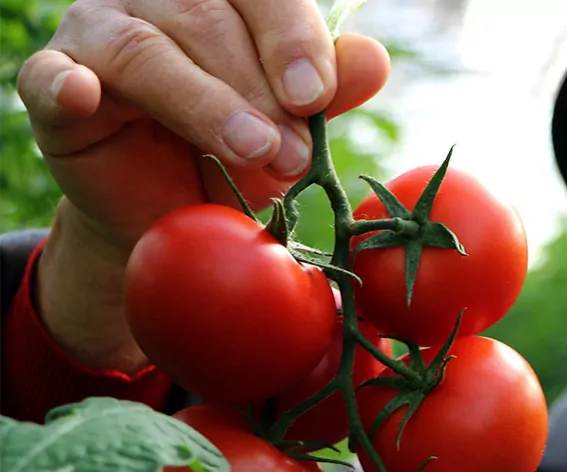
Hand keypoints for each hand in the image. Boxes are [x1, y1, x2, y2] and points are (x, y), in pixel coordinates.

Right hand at [15, 0, 390, 372]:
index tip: (315, 97)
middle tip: (294, 154)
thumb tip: (374, 59)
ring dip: (205, 105)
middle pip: (207, 18)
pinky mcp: (55, 87)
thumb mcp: (290, 127)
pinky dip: (65, 86)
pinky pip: (51, 79)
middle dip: (258, 91)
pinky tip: (82, 94)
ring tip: (255, 153)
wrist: (173, 215)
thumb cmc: (236, 157)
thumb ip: (328, 91)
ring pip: (146, 50)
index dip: (290, 39)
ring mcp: (97, 35)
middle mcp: (157, 2)